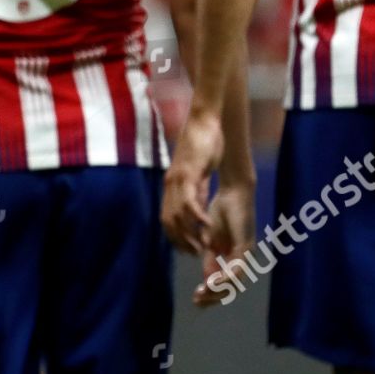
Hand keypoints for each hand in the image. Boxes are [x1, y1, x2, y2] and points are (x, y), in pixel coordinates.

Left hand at [162, 112, 223, 253]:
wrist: (203, 120)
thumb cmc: (202, 144)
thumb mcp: (197, 172)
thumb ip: (196, 190)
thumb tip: (196, 209)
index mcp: (171, 185)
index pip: (167, 219)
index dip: (175, 237)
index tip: (186, 250)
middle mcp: (171, 184)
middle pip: (169, 222)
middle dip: (181, 241)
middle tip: (195, 253)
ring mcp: (177, 179)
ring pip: (177, 215)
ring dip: (189, 234)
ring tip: (202, 246)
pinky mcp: (188, 173)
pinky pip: (189, 200)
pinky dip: (197, 216)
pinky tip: (207, 225)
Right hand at [193, 180, 254, 307]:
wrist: (232, 192)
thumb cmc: (221, 212)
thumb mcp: (209, 239)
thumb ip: (209, 259)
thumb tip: (205, 279)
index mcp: (233, 258)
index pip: (224, 283)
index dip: (211, 293)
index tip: (195, 299)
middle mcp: (242, 259)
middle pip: (231, 288)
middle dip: (214, 297)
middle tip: (198, 301)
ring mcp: (245, 254)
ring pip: (234, 282)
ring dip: (218, 291)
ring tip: (203, 294)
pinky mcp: (245, 246)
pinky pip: (237, 269)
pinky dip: (224, 279)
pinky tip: (211, 283)